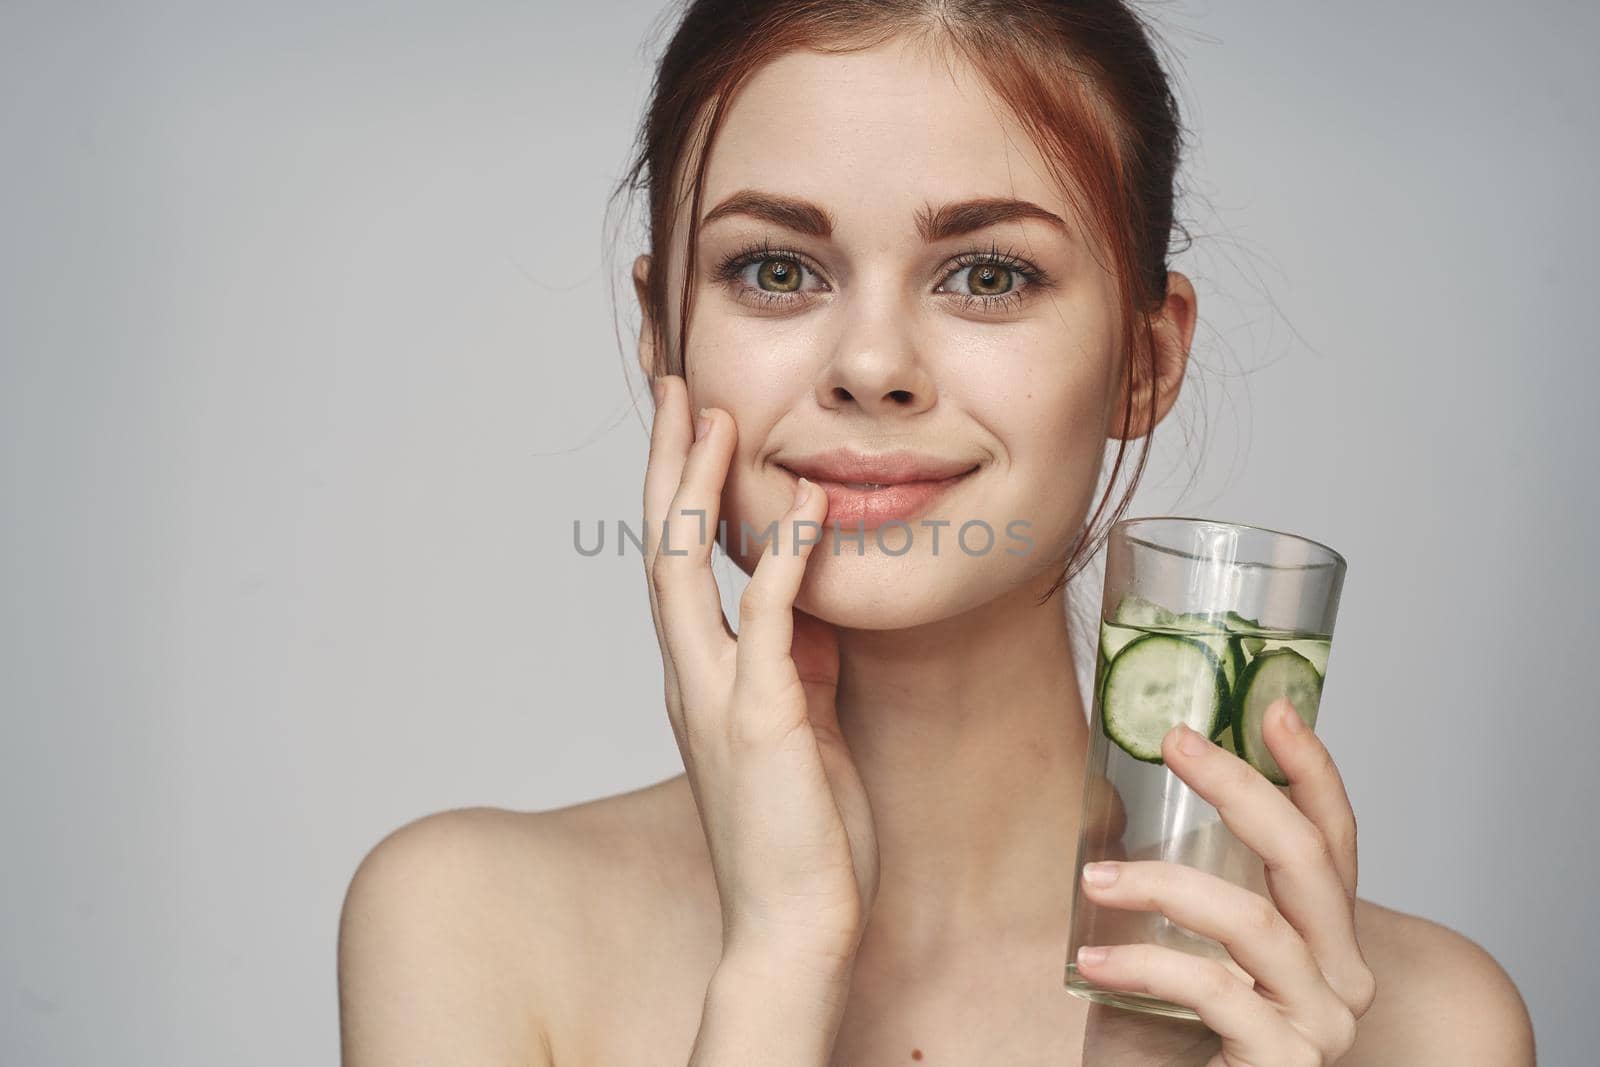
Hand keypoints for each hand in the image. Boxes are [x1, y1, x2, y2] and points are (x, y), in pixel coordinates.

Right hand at [642, 374, 879, 977]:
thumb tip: (804, 592)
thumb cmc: (800, 829)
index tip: (692, 421)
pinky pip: (764, 625)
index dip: (679, 487)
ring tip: (715, 417)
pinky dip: (779, 562)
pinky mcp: (759, 724)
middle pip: (657, 546)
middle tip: (677, 387)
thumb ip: (792, 653)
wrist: (795, 922)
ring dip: (696, 491)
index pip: (674, 560)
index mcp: (700, 675)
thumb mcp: (799, 718)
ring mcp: (716, 698)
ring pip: (681, 573)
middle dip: (669, 463)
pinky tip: (801, 508)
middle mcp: (691, 677)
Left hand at [1075, 699, 1376, 1065]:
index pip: (1333, 838)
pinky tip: (1094, 958)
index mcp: (1324, 936)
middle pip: (1306, 858)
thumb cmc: (1172, 1037)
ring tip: (1094, 878)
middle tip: (1174, 741)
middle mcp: (1342, 977)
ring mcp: (1320, 1024)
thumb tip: (1113, 794)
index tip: (1273, 707)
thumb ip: (1172, 880)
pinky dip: (1145, 963)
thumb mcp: (1175, 942)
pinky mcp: (1284, 1064)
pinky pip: (1213, 990)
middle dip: (1240, 786)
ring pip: (1253, 922)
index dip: (1312, 769)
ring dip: (1161, 885)